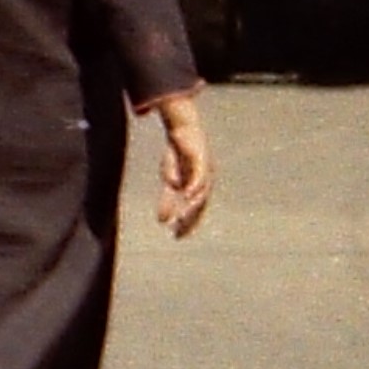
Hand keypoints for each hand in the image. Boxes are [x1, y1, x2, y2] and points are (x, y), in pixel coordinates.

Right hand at [150, 92, 212, 237]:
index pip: (196, 211)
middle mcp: (205, 182)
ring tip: (181, 219)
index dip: (188, 224)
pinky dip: (193, 188)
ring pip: (201, 194)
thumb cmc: (178, 155)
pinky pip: (199, 176)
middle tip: (178, 233)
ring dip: (192, 207)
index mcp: (199, 188)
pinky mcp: (202, 160)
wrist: (182, 130)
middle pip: (200, 206)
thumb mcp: (169, 179)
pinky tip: (185, 197)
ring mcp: (205, 172)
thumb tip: (163, 220)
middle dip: (190, 221)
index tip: (176, 237)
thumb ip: (167, 200)